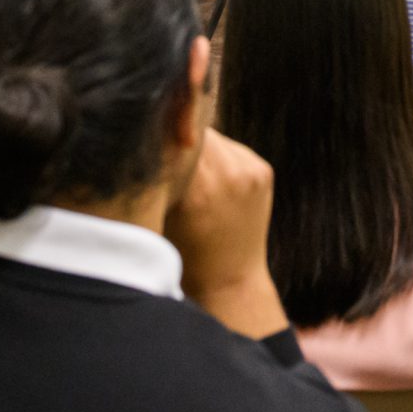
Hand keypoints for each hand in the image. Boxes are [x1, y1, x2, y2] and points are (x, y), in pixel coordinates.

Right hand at [164, 129, 278, 307]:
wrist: (229, 280)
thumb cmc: (182, 253)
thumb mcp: (160, 215)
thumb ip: (158, 176)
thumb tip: (149, 134)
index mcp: (196, 190)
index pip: (173, 134)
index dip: (159, 133)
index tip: (149, 140)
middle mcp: (227, 175)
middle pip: (195, 131)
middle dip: (180, 138)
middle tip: (169, 156)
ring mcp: (250, 172)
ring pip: (214, 138)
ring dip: (201, 146)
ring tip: (194, 176)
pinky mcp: (263, 171)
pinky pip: (232, 149)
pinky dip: (220, 158)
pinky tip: (215, 183)